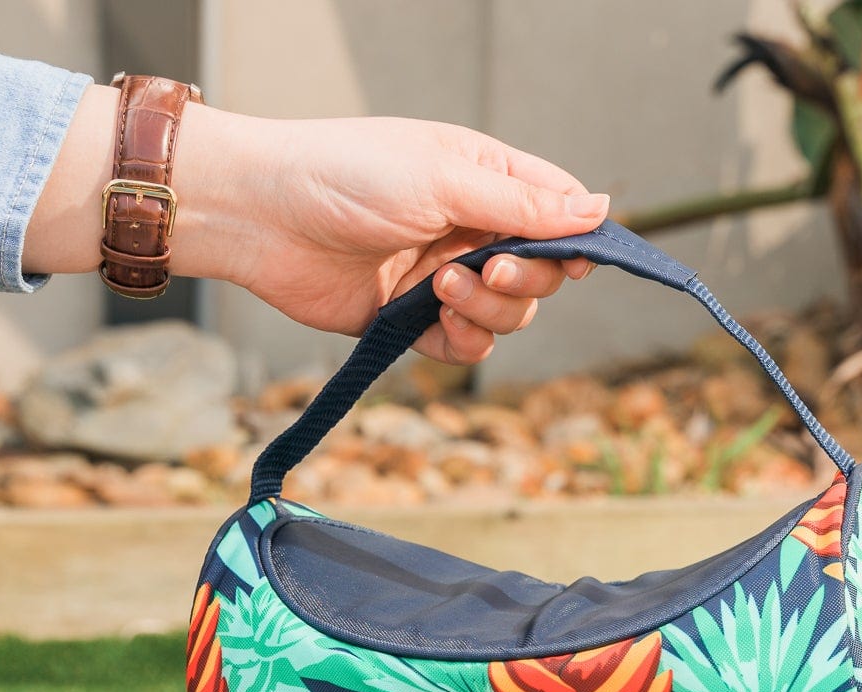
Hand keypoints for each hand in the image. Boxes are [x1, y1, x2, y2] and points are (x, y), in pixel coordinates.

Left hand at [26, 90, 608, 364]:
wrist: (263, 218)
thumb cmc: (343, 176)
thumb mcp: (444, 179)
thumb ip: (522, 206)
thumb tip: (598, 210)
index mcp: (485, 178)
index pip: (559, 213)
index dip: (576, 243)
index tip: (576, 264)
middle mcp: (471, 227)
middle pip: (539, 275)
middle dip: (522, 283)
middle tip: (484, 273)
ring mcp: (444, 275)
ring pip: (506, 316)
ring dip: (485, 313)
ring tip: (438, 289)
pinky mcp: (414, 318)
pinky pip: (464, 346)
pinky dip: (459, 343)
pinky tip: (432, 320)